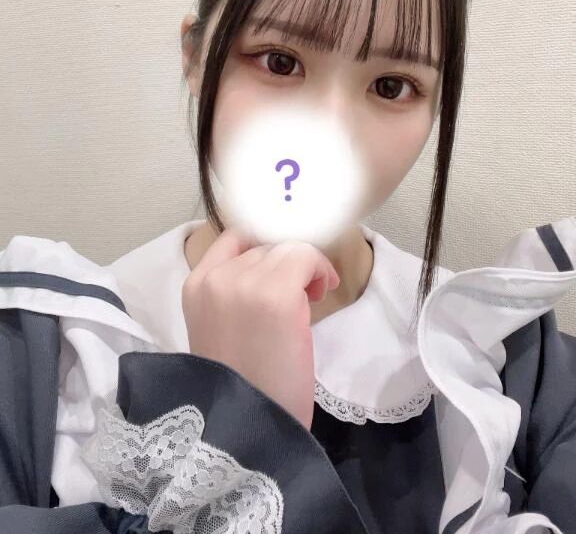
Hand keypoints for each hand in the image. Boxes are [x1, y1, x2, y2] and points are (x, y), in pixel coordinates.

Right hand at [181, 226, 339, 430]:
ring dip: (304, 267)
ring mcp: (246, 283)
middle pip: (265, 245)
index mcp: (194, 287)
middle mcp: (216, 278)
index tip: (281, 269)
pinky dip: (320, 269)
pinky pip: (307, 257)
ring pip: (288, 248)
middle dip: (285, 264)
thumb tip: (272, 269)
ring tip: (311, 295)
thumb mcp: (219, 329)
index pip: (233, 238)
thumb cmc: (237, 388)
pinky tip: (323, 291)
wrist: (245, 429)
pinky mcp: (278, 294)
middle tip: (301, 293)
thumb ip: (232, 295)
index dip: (262, 248)